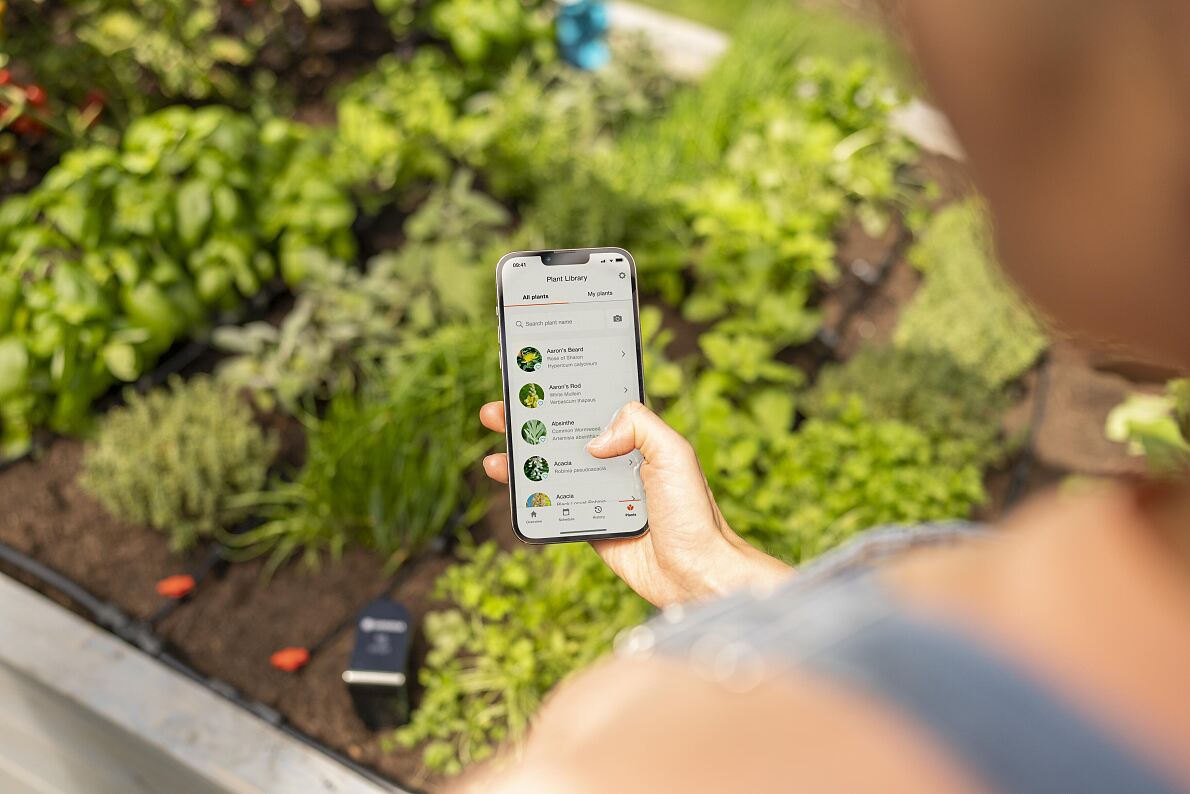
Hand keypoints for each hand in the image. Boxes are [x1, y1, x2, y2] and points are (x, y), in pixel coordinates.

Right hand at [480, 401, 791, 606]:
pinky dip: (530, 497)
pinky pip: (554, 506)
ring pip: (553, 469)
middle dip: (529, 422)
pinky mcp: (589, 523)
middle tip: (498, 412)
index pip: (594, 407)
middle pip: (563, 435)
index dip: (563, 392)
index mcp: (638, 438)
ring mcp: (600, 493)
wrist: (694, 572)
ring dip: (522, 460)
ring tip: (495, 453)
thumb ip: (639, 426)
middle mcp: (616, 462)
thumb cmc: (694, 513)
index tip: (533, 379)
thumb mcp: (674, 454)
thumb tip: (595, 437)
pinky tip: (511, 487)